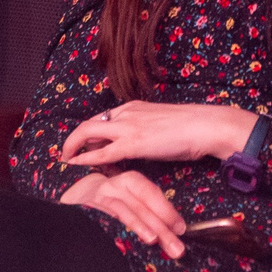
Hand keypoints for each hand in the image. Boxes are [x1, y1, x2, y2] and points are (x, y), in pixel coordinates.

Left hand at [57, 101, 256, 170]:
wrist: (205, 126)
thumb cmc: (191, 127)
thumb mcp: (160, 122)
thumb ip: (145, 128)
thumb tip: (141, 140)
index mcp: (133, 107)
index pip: (102, 118)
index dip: (89, 131)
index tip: (83, 142)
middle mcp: (126, 114)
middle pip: (88, 124)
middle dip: (73, 138)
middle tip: (66, 151)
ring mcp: (128, 128)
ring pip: (88, 133)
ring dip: (73, 146)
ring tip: (66, 158)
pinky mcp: (133, 144)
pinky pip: (102, 153)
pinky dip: (86, 158)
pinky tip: (76, 163)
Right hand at [61, 168, 187, 258]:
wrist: (70, 191)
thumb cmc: (107, 199)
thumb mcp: (129, 198)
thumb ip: (148, 210)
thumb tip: (174, 230)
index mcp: (130, 180)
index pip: (151, 194)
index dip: (167, 211)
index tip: (181, 229)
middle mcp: (116, 184)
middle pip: (142, 205)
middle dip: (161, 227)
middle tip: (176, 248)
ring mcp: (100, 194)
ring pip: (126, 210)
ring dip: (141, 226)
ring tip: (154, 241)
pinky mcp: (87, 205)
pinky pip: (106, 215)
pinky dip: (118, 225)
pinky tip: (126, 236)